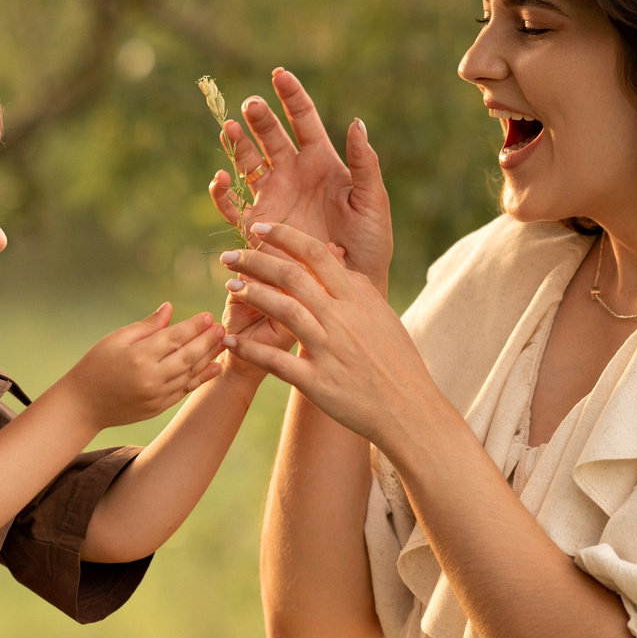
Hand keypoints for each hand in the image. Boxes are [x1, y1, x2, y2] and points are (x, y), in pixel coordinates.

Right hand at [51, 303, 226, 431]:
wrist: (83, 404)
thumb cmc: (96, 365)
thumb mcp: (116, 339)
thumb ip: (146, 326)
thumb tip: (169, 308)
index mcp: (138, 356)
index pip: (173, 338)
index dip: (194, 326)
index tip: (209, 316)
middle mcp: (151, 378)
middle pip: (188, 356)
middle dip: (207, 341)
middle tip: (223, 328)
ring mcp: (156, 395)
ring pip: (190, 374)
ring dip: (209, 357)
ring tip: (224, 343)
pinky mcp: (159, 407)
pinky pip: (185, 390)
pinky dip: (202, 378)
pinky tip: (215, 366)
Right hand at [208, 67, 394, 288]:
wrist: (352, 287)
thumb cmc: (370, 246)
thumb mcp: (374, 203)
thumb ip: (366, 164)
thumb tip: (356, 123)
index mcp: (323, 163)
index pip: (304, 120)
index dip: (291, 96)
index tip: (279, 74)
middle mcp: (294, 175)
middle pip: (271, 136)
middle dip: (260, 118)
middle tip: (251, 105)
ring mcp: (274, 197)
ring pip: (248, 162)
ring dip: (237, 145)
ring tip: (228, 127)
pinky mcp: (258, 225)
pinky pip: (233, 205)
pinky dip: (223, 192)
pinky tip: (221, 179)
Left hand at [219, 221, 445, 447]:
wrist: (407, 409)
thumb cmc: (397, 362)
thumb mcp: (383, 316)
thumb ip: (358, 289)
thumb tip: (339, 263)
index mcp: (357, 299)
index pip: (316, 254)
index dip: (284, 237)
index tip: (258, 228)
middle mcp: (341, 319)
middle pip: (291, 277)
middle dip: (255, 261)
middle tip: (229, 256)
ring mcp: (328, 350)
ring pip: (283, 310)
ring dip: (252, 295)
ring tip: (230, 287)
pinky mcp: (317, 382)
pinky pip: (276, 361)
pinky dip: (250, 349)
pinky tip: (230, 341)